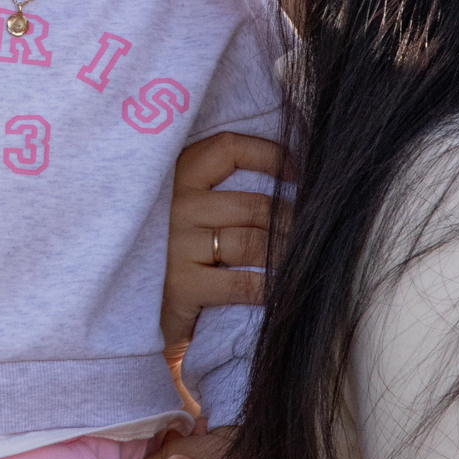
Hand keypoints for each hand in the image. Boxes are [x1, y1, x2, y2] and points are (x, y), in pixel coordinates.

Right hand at [163, 132, 287, 354]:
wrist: (150, 310)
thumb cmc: (187, 251)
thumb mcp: (197, 210)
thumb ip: (229, 188)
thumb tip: (293, 174)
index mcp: (179, 177)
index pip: (228, 148)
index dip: (269, 156)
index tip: (296, 175)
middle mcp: (176, 206)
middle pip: (254, 204)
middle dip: (290, 221)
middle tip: (307, 234)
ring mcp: (176, 246)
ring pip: (253, 242)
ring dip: (285, 254)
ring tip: (297, 261)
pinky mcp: (181, 286)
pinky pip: (244, 282)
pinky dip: (271, 287)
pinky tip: (281, 291)